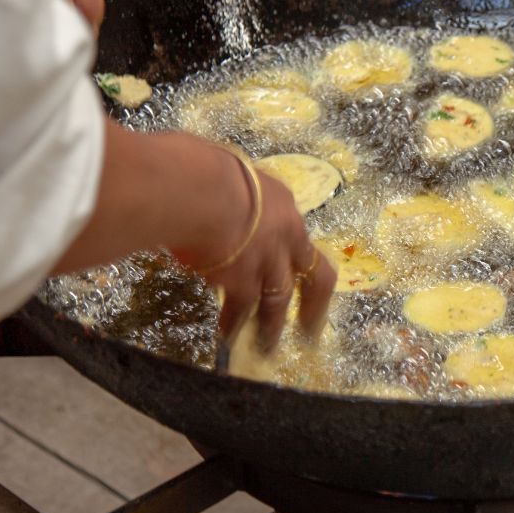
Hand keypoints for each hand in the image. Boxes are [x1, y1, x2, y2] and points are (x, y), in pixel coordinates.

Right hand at [202, 160, 336, 352]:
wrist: (199, 191)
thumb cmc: (201, 167)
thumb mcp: (223, 169)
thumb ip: (221, 186)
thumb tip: (198, 178)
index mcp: (282, 202)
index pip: (292, 231)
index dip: (289, 249)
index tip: (288, 261)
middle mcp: (285, 236)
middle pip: (313, 274)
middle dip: (315, 302)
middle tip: (311, 325)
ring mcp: (267, 263)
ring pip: (278, 300)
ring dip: (273, 324)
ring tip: (269, 345)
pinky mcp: (243, 283)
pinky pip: (241, 310)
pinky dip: (234, 324)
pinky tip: (228, 337)